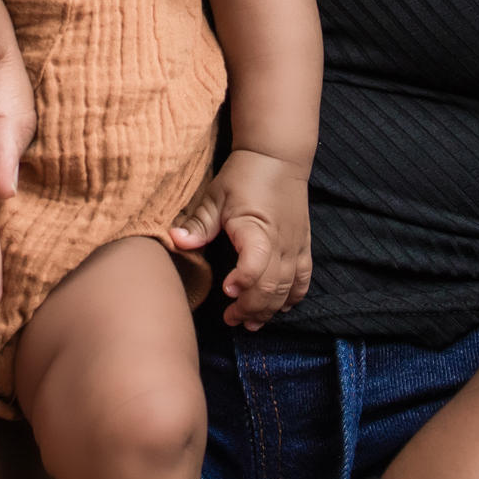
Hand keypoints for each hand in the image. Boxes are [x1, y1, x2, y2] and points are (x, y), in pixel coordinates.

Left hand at [172, 148, 312, 328]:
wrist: (277, 156)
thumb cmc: (244, 174)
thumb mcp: (216, 195)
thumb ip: (199, 223)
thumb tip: (175, 240)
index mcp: (257, 227)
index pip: (256, 263)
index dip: (243, 282)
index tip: (225, 290)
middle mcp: (281, 242)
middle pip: (272, 287)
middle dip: (251, 308)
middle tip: (230, 318)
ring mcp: (295, 246)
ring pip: (288, 290)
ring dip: (269, 309)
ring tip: (249, 322)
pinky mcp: (303, 246)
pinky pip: (303, 281)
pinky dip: (292, 298)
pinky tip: (279, 308)